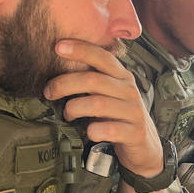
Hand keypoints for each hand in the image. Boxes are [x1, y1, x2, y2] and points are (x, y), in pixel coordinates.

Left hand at [44, 39, 164, 178]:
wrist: (144, 146)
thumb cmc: (118, 117)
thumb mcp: (109, 94)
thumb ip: (92, 80)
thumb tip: (56, 67)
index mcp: (122, 77)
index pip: (102, 57)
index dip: (81, 50)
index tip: (58, 46)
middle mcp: (129, 91)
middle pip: (93, 80)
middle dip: (64, 84)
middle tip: (49, 92)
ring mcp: (133, 112)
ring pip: (97, 104)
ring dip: (74, 108)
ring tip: (68, 115)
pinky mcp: (134, 133)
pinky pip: (108, 129)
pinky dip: (93, 130)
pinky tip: (90, 132)